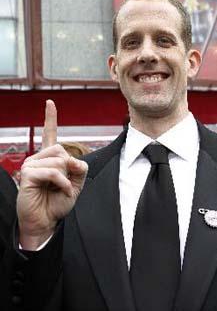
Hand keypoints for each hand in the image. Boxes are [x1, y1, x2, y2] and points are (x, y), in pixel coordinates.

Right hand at [17, 100, 87, 249]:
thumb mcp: (77, 184)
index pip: (49, 134)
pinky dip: (62, 183)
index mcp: (49, 158)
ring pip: (59, 160)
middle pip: (61, 149)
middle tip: (66, 183)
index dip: (50, 118)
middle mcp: (37, 159)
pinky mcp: (27, 175)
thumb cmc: (58, 203)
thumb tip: (73, 159)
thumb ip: (79, 168)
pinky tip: (60, 191)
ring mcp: (30, 165)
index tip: (50, 103)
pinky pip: (53, 172)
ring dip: (66, 178)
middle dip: (70, 167)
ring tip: (60, 189)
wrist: (46, 222)